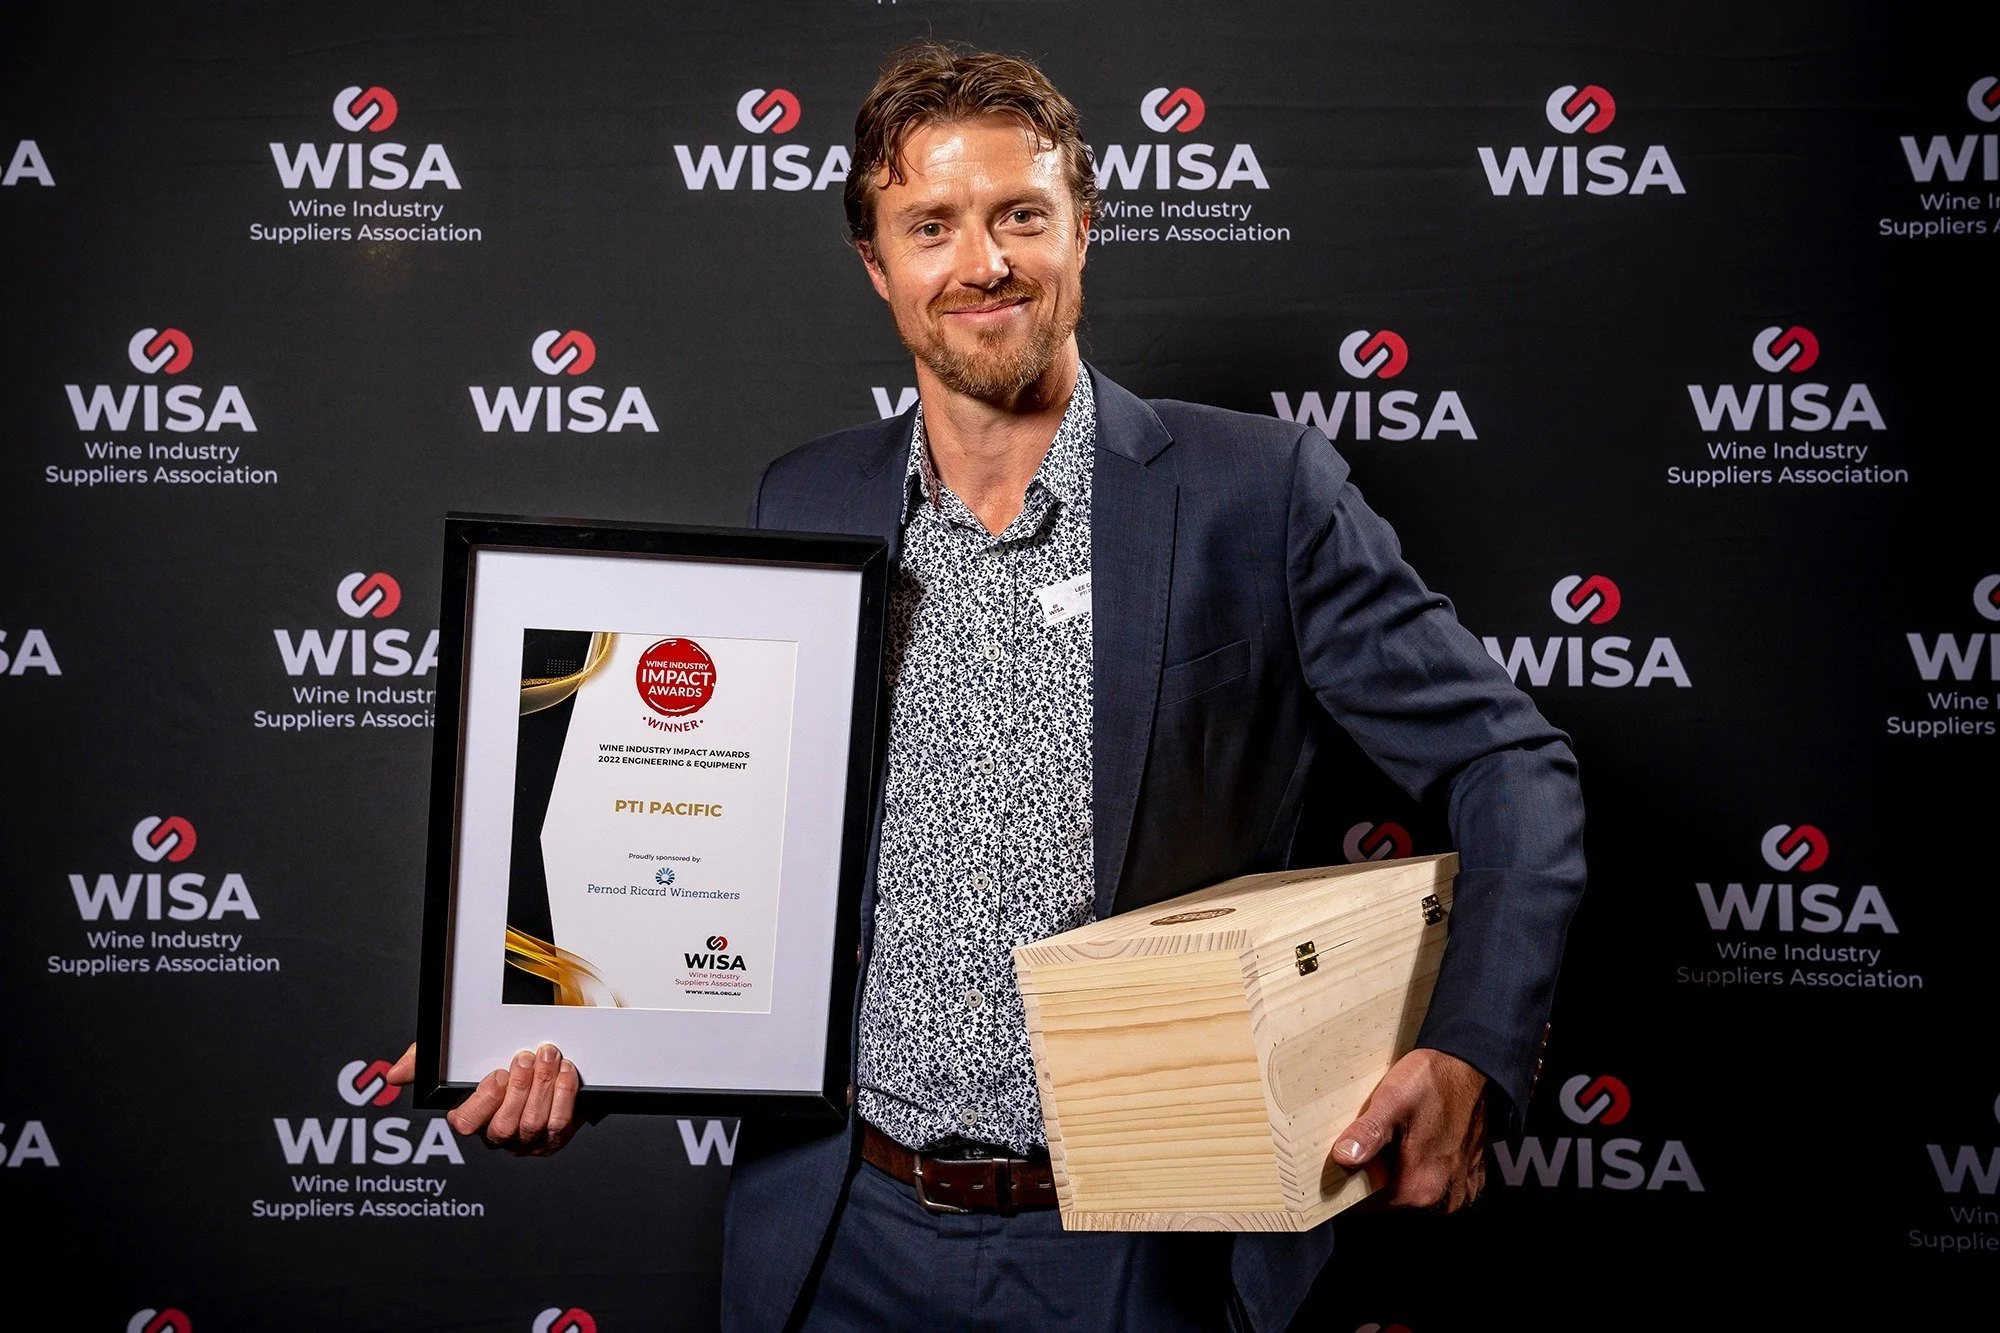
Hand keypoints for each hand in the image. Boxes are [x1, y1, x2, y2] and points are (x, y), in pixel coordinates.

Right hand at [386, 1042, 582, 1156]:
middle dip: (521, 1089)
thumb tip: (394, 1075)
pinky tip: (565, 1072)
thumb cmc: (492, 1059)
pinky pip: (561, 1124)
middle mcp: (498, 1136)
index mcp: (471, 1119)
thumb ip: (421, 1062)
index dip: (484, 1101)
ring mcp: (527, 1140)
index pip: (465, 1124)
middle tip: (528, 1057)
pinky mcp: (555, 1137)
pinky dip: (565, 1095)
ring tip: (549, 1057)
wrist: (541, 1057)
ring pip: (535, 1124)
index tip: (499, 1074)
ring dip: (544, 1087)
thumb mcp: (452, 1056)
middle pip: (505, 1126)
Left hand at [1330, 1047, 1487, 1211]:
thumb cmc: (1433, 1081)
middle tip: (1378, 1137)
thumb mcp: (1392, 1100)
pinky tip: (1421, 1140)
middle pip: (1393, 1197)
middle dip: (1380, 1173)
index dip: (1356, 1180)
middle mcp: (1443, 1195)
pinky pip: (1440, 1181)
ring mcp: (1459, 1185)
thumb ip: (1369, 1133)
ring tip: (1401, 1136)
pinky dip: (1427, 1166)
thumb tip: (1343, 1159)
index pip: (1370, 1204)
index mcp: (1419, 1187)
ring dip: (1403, 1169)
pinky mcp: (1469, 1172)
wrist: (1472, 1065)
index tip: (1352, 1156)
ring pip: (1416, 1189)